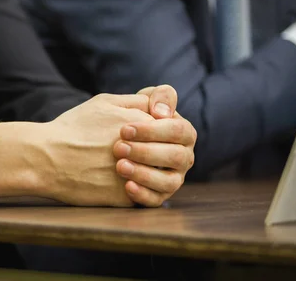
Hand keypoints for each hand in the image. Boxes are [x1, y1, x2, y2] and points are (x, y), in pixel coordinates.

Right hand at [0, 87, 195, 206]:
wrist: (46, 158)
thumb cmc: (73, 128)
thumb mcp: (105, 102)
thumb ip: (137, 101)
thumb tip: (160, 107)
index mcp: (141, 122)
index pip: (175, 128)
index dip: (168, 131)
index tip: (155, 135)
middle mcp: (144, 149)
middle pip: (176, 154)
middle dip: (165, 152)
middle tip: (150, 154)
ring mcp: (137, 175)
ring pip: (168, 179)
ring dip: (157, 173)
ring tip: (140, 169)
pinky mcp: (126, 198)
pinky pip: (151, 198)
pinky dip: (146, 192)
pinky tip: (131, 183)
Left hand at [113, 85, 194, 205]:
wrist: (111, 139)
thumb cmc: (132, 117)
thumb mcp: (143, 100)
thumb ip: (159, 96)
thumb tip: (163, 112)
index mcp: (184, 132)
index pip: (178, 130)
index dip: (152, 130)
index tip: (124, 129)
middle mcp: (184, 157)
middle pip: (175, 156)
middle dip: (145, 152)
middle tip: (118, 148)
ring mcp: (174, 178)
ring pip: (169, 182)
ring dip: (144, 174)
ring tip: (120, 166)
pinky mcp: (159, 195)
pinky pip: (157, 200)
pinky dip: (142, 194)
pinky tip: (126, 186)